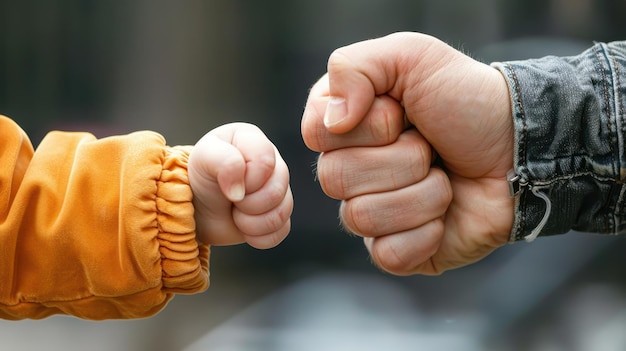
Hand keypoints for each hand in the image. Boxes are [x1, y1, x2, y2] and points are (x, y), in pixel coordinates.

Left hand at [189, 123, 292, 248]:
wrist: (195, 208)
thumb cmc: (200, 177)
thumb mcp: (203, 158)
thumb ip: (224, 162)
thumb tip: (241, 191)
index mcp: (255, 141)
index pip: (266, 162)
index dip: (247, 179)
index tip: (225, 184)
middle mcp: (273, 163)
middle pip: (277, 190)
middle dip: (247, 203)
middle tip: (231, 200)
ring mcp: (279, 190)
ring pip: (281, 213)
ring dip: (250, 221)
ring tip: (235, 213)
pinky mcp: (279, 215)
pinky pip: (281, 231)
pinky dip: (257, 236)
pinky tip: (243, 226)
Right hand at [301, 32, 514, 274]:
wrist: (522, 150)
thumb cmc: (467, 101)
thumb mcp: (413, 56)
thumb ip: (353, 67)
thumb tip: (331, 122)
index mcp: (345, 124)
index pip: (316, 133)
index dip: (367, 126)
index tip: (403, 113)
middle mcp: (350, 169)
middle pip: (334, 179)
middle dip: (402, 159)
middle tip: (432, 147)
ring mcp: (371, 212)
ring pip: (361, 217)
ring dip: (422, 194)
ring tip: (445, 178)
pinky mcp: (395, 250)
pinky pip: (386, 254)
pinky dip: (425, 233)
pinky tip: (445, 215)